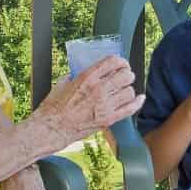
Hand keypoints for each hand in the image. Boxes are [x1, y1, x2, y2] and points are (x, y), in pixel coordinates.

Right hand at [26, 54, 144, 146]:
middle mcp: (98, 90)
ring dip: (129, 89)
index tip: (120, 63)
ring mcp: (104, 105)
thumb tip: (81, 71)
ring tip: (125, 89)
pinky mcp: (107, 119)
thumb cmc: (53, 108)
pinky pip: (130, 109)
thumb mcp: (62, 83)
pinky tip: (139, 98)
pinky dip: (137, 103)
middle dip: (126, 74)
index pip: (113, 62)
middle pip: (125, 75)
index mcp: (87, 78)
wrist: (51, 129)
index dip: (120, 61)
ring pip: (130, 91)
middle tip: (124, 76)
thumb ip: (75, 75)